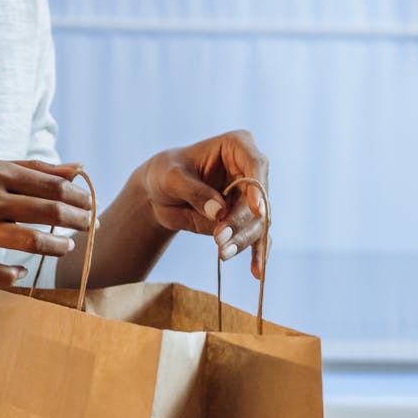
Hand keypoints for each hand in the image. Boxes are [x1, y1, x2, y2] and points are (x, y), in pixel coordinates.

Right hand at [0, 159, 94, 287]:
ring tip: (68, 246)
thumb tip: (76, 168)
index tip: (88, 202)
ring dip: (57, 247)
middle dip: (77, 220)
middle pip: (48, 213)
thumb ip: (31, 168)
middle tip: (89, 224)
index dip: (77, 196)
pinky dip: (16, 274)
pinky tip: (24, 271)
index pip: (51, 186)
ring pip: (31, 243)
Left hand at [137, 130, 269, 277]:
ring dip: (242, 241)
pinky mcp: (244, 219)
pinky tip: (257, 271)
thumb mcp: (172, 178)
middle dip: (242, 222)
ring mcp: (249, 197)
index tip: (255, 208)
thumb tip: (219, 212)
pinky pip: (256, 237)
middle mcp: (249, 171)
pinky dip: (257, 254)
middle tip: (220, 239)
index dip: (258, 186)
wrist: (157, 194)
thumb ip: (195, 192)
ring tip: (222, 254)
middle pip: (259, 200)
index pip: (256, 164)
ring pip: (258, 222)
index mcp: (237, 146)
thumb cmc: (164, 174)